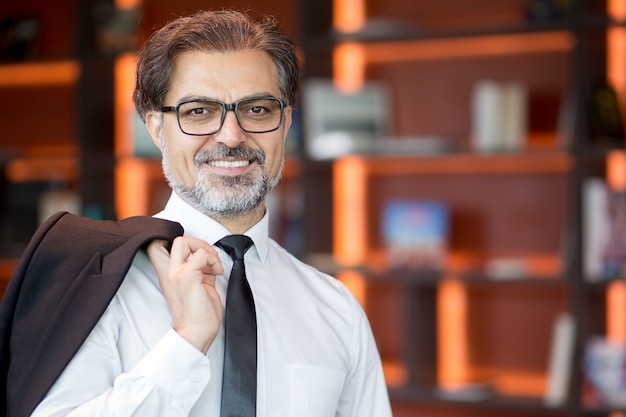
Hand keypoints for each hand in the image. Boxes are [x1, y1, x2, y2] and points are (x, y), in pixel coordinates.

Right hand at [147, 237, 223, 352]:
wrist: (196, 334)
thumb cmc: (198, 315)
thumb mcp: (197, 286)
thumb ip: (199, 270)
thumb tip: (209, 259)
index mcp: (168, 274)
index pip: (156, 246)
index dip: (177, 241)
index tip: (195, 252)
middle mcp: (168, 273)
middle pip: (173, 239)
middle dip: (196, 242)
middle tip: (208, 257)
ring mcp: (176, 274)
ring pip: (183, 241)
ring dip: (205, 249)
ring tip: (213, 265)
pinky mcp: (188, 278)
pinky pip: (201, 255)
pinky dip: (213, 259)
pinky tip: (217, 272)